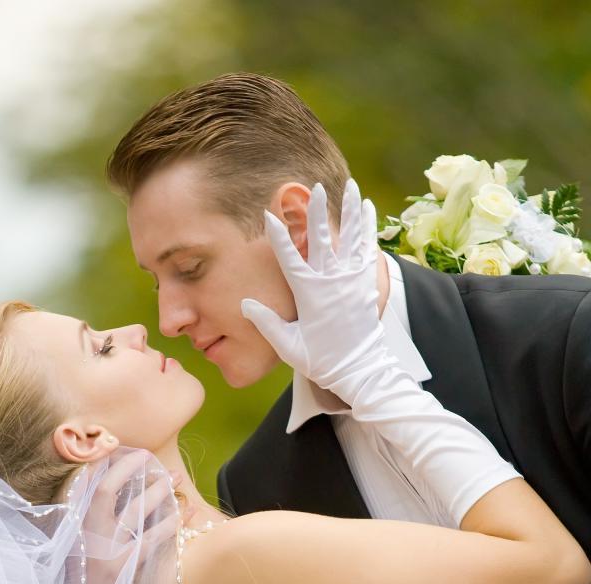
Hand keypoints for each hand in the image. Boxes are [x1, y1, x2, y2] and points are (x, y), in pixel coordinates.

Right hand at [76, 452, 179, 583]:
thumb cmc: (82, 579)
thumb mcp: (77, 545)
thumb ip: (90, 519)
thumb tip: (116, 489)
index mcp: (72, 524)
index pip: (84, 484)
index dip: (104, 463)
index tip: (124, 450)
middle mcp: (85, 533)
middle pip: (108, 490)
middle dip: (131, 470)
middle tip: (154, 459)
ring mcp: (104, 551)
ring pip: (134, 511)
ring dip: (158, 492)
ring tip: (176, 479)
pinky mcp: (122, 568)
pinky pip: (152, 539)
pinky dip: (171, 524)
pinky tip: (184, 513)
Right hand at [241, 179, 386, 397]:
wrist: (359, 370)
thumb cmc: (321, 361)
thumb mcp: (288, 346)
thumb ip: (266, 323)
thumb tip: (245, 303)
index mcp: (309, 294)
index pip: (288, 258)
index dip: (277, 235)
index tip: (268, 214)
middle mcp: (331, 282)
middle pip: (321, 239)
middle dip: (316, 212)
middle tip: (314, 188)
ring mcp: (351, 280)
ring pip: (350, 237)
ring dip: (349, 209)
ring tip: (350, 185)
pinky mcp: (366, 282)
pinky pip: (367, 248)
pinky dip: (366, 226)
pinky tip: (367, 208)